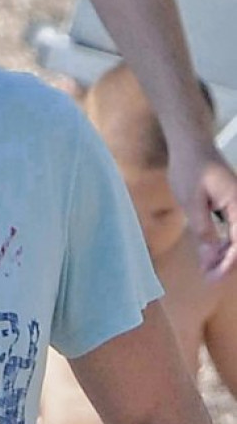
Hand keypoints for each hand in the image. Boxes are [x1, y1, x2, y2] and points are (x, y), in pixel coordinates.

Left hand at [169, 145, 236, 278]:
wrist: (191, 145)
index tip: (213, 277)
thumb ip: (203, 230)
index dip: (228, 263)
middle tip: (209, 279)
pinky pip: (234, 229)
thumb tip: (211, 257)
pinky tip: (211, 254)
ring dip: (226, 255)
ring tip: (208, 271)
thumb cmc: (190, 168)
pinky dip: (224, 243)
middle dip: (228, 263)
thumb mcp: (192, 203)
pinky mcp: (232, 205)